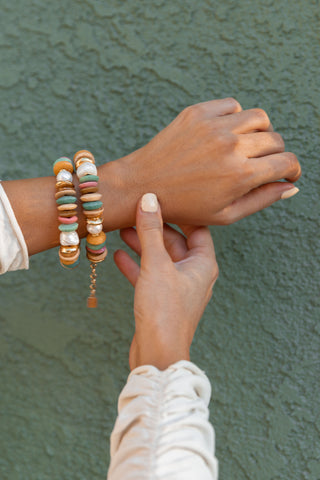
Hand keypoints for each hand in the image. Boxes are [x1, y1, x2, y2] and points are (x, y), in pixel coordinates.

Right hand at [114, 193, 217, 370]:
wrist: (157, 354)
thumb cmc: (164, 310)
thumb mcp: (157, 265)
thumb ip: (152, 232)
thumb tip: (149, 200)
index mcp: (203, 264)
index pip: (198, 229)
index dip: (182, 213)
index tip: (164, 198)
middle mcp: (193, 274)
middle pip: (175, 243)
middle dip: (155, 228)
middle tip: (135, 212)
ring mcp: (177, 288)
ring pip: (160, 259)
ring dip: (143, 244)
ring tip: (122, 229)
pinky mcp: (162, 300)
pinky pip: (149, 276)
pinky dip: (136, 265)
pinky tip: (118, 255)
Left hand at [115, 97, 300, 226]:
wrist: (142, 185)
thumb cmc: (183, 207)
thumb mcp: (225, 215)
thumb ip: (262, 200)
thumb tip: (290, 186)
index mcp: (241, 175)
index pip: (286, 162)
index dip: (292, 170)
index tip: (287, 173)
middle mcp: (232, 146)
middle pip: (275, 140)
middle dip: (275, 154)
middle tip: (261, 164)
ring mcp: (214, 126)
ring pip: (259, 118)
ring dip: (260, 132)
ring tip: (247, 146)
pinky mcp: (198, 113)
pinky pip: (233, 105)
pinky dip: (236, 117)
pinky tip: (226, 133)